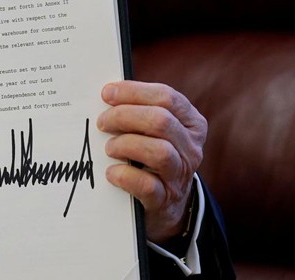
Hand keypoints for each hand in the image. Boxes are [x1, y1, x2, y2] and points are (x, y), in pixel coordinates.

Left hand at [97, 81, 206, 242]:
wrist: (165, 202)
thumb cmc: (150, 153)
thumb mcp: (153, 129)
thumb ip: (138, 109)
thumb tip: (107, 93)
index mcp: (191, 123)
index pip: (166, 97)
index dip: (133, 92)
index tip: (106, 93)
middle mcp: (191, 148)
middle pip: (161, 121)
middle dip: (124, 116)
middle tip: (102, 122)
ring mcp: (181, 175)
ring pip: (159, 151)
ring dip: (125, 145)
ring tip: (109, 148)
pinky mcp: (165, 199)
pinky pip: (146, 185)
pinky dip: (124, 175)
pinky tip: (111, 172)